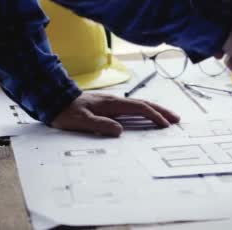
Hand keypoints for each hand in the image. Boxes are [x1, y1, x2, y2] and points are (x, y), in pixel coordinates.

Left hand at [51, 93, 179, 136]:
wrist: (54, 100)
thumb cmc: (66, 112)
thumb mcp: (80, 121)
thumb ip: (100, 125)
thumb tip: (120, 131)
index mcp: (112, 104)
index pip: (140, 108)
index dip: (154, 116)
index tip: (165, 125)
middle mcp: (116, 101)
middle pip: (144, 104)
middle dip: (161, 111)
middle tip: (176, 119)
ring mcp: (113, 103)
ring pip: (140, 105)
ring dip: (155, 110)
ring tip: (167, 117)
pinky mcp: (110, 106)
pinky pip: (132, 108)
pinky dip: (145, 111)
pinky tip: (147, 116)